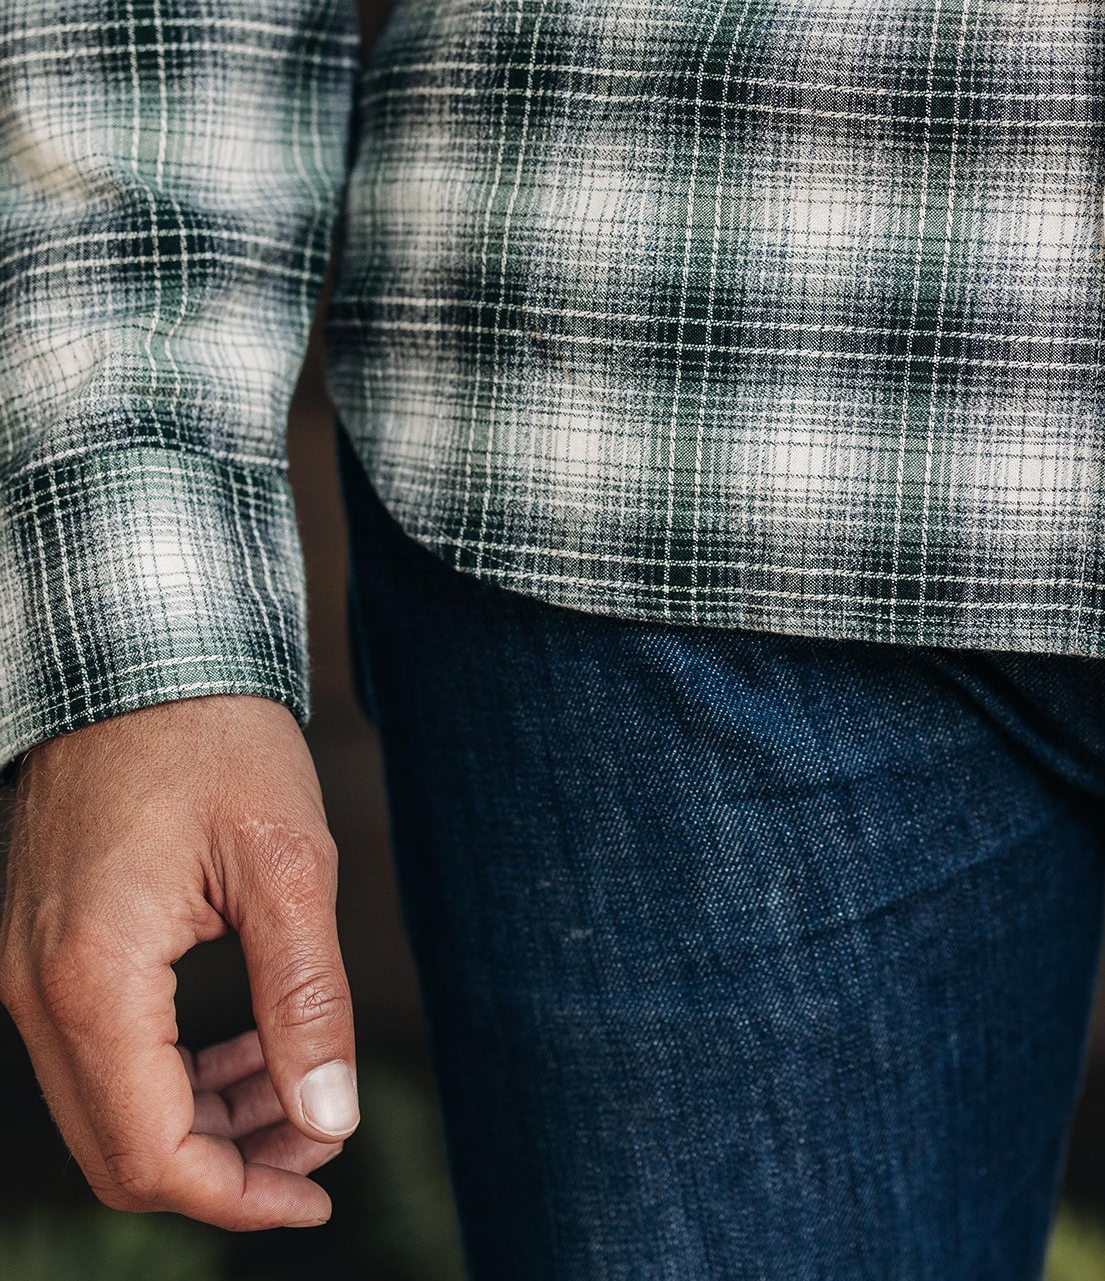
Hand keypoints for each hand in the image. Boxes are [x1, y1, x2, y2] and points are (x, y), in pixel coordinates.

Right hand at [0, 696, 357, 1228]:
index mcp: (91, 980)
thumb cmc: (216, 740)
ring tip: (304, 1097)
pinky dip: (176, 1078)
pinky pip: (103, 1057)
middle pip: (119, 1150)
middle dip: (228, 1168)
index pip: (148, 1152)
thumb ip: (305, 997)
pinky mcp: (45, 953)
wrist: (140, 653)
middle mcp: (36, 993)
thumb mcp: (287, 863)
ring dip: (207, 1126)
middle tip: (325, 1141)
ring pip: (110, 1110)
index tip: (322, 1190)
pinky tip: (253, 1053)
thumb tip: (330, 1117)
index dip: (238, 1195)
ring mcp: (29, 975)